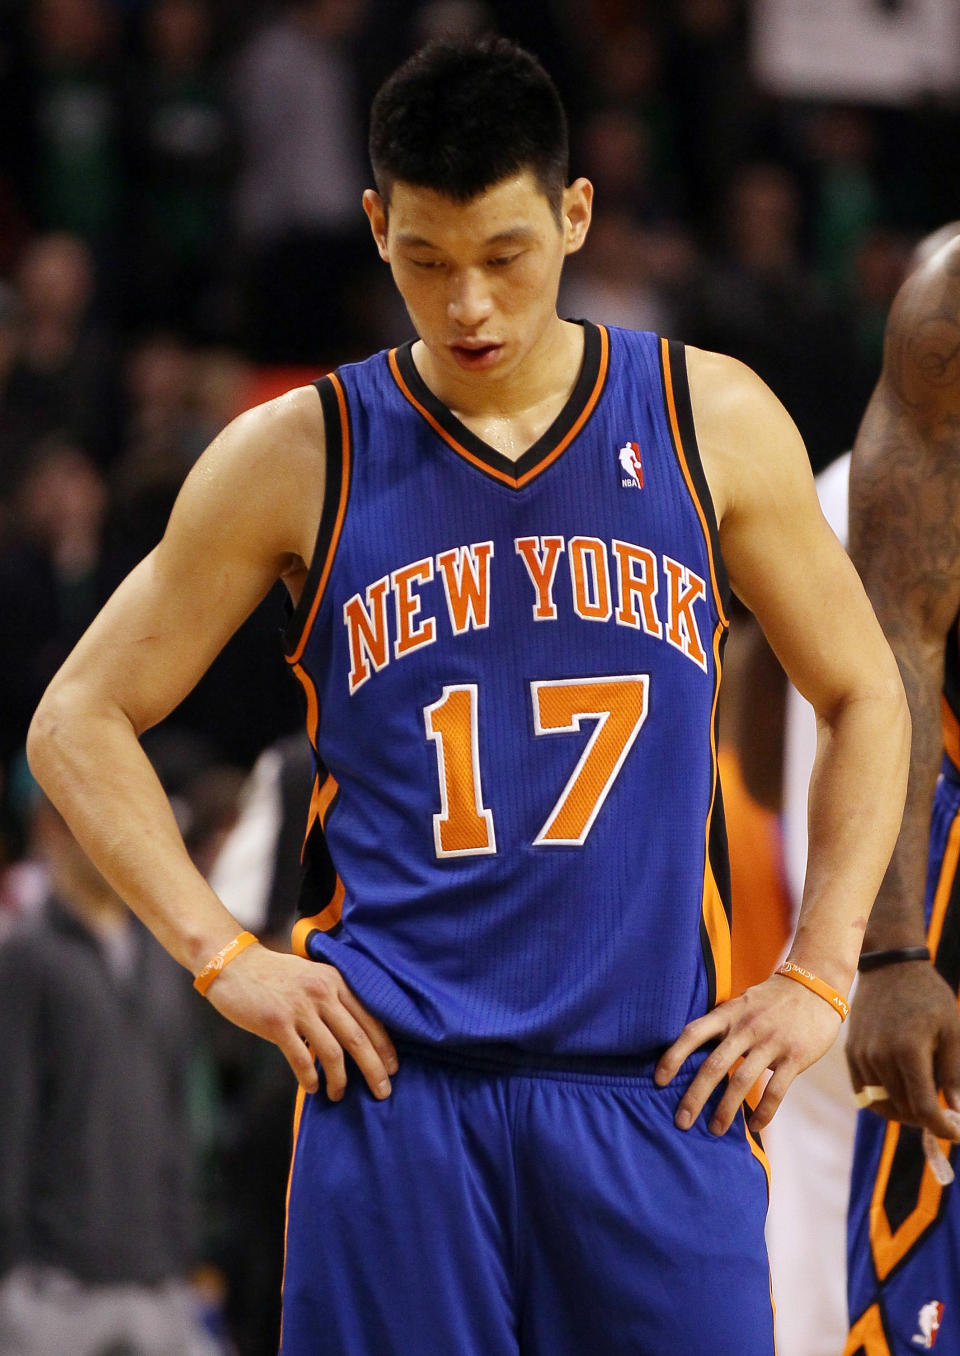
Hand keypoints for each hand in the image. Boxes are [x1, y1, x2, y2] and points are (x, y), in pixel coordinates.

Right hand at [204, 944, 397, 1099]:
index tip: (393, 1068)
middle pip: (358, 1037)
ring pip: (333, 1052)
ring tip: (339, 1094)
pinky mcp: (277, 1023)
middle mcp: (322, 991)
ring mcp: (300, 1007)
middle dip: (374, 1068)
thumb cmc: (276, 976)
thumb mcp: (313, 976)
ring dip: (340, 1079)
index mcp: (335, 980)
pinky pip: (301, 1059)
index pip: (370, 1016)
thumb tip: (357, 1034)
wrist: (234, 966)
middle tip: (383, 1092)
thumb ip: (334, 997)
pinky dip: (310, 1078)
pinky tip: (314, 1088)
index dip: (385, 1046)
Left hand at [654, 972, 844, 1134]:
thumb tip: (695, 1053)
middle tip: (681, 1122)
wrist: (816, 986)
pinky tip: (755, 1126)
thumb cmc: (772, 999)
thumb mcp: (742, 1003)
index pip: (693, 1033)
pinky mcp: (795, 1056)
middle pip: (714, 1065)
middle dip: (694, 1096)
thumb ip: (722, 1025)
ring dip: (726, 1110)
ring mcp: (771, 1042)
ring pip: (742, 1081)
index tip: (658, 1081)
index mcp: (729, 1013)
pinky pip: (775, 1090)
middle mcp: (746, 1027)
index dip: (673, 1057)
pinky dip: (764, 1112)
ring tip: (715, 1130)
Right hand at [846, 961, 959, 1138]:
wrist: (889, 967)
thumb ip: (954, 1073)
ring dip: (905, 1112)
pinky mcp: (851, 1053)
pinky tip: (902, 1092)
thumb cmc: (928, 997)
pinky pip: (865, 1093)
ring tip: (924, 1103)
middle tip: (946, 1115)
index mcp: (908, 1051)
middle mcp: (880, 1057)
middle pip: (904, 1110)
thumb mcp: (952, 1031)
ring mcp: (861, 1055)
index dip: (943, 1128)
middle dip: (927, 1120)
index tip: (957, 1133)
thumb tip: (957, 1111)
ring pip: (883, 1105)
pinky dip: (884, 1101)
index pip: (924, 1108)